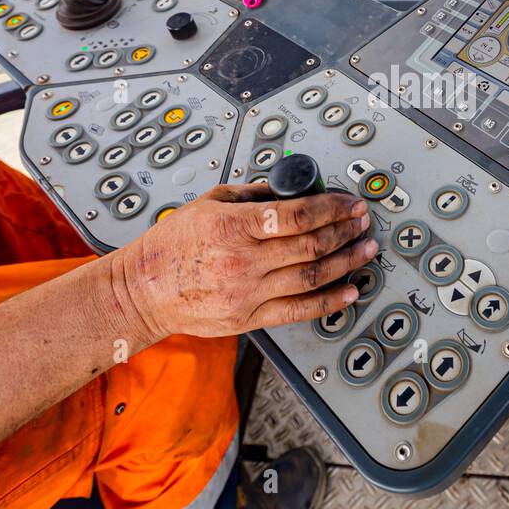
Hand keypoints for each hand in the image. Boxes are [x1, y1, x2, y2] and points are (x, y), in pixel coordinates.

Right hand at [109, 183, 377, 341]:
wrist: (143, 291)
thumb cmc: (171, 246)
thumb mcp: (208, 203)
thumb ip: (252, 195)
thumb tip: (290, 190)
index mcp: (233, 226)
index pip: (297, 214)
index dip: (333, 207)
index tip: (350, 203)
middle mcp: (243, 260)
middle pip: (311, 245)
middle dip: (345, 231)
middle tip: (363, 222)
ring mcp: (247, 292)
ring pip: (311, 277)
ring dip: (346, 262)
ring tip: (365, 250)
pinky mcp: (249, 318)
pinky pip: (298, 311)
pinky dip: (329, 302)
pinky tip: (349, 291)